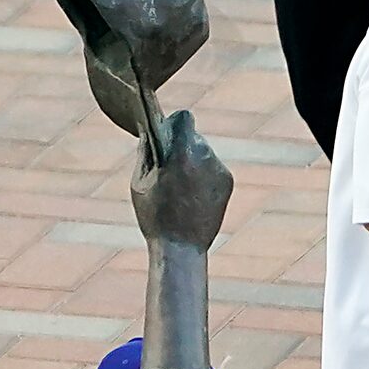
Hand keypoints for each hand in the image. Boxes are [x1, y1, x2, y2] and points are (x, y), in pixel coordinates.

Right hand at [131, 109, 232, 250]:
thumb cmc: (155, 217)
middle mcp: (204, 155)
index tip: (167, 134)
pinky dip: (204, 176)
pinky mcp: (227, 181)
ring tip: (181, 188)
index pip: (184, 119)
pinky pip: (213, 168)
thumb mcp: (140, 182)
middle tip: (170, 169)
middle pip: (193, 136)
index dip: (174, 125)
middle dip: (182, 147)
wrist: (182, 249)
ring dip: (193, 162)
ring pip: (203, 153)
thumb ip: (146, 151)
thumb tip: (151, 130)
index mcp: (181, 152)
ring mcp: (218, 168)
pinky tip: (193, 196)